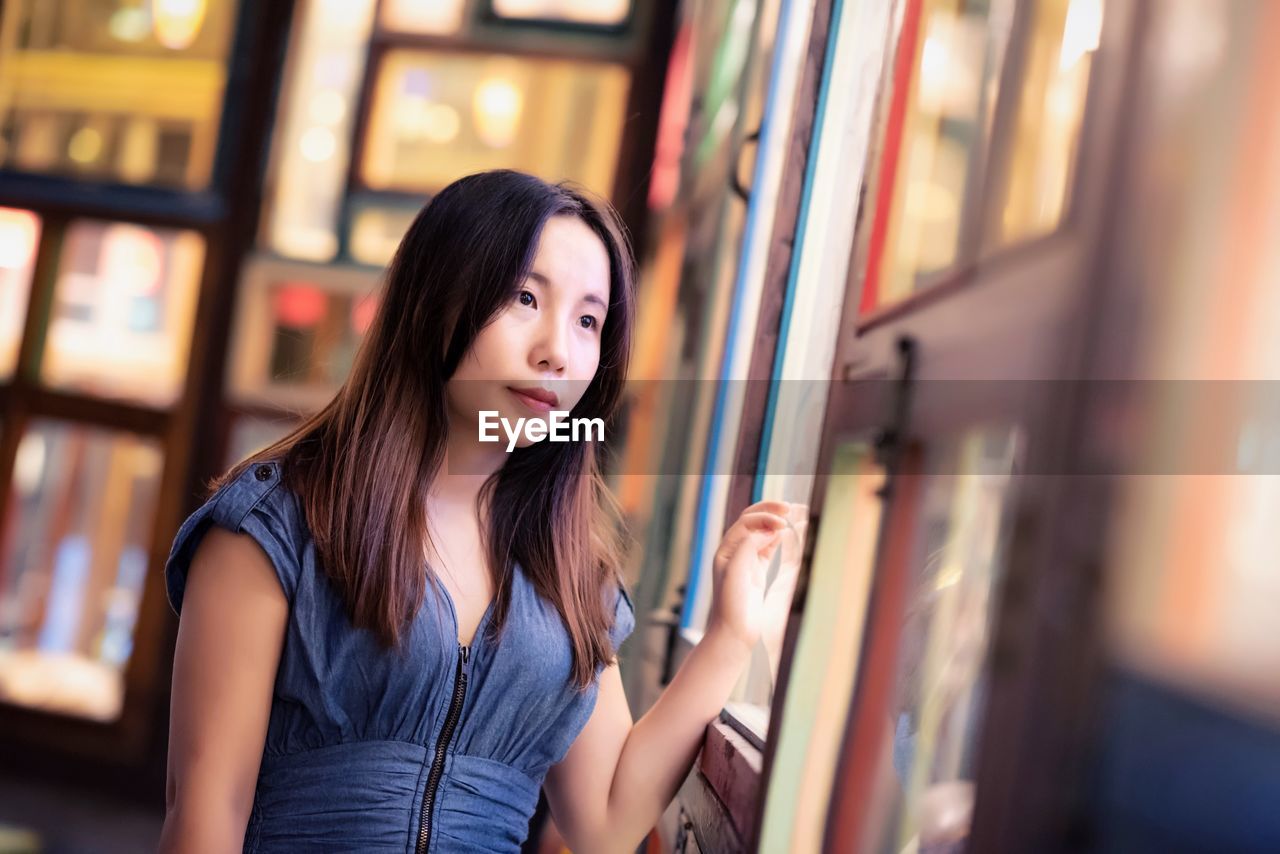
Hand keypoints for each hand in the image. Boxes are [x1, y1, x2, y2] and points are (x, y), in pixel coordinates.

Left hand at [705, 500, 808, 659]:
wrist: (734, 633)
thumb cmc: (731, 606)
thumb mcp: (736, 572)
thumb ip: (748, 548)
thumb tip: (767, 531)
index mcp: (726, 550)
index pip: (746, 523)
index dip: (764, 518)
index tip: (782, 523)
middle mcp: (734, 552)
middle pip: (751, 521)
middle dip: (768, 511)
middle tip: (788, 508)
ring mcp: (746, 560)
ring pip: (760, 532)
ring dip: (774, 522)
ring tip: (790, 514)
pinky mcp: (757, 571)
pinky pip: (767, 547)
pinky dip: (777, 537)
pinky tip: (786, 533)